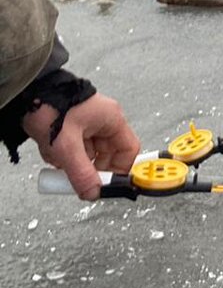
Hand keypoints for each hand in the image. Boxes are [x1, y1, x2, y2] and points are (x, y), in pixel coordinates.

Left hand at [22, 94, 139, 199]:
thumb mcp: (67, 146)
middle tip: (76, 177)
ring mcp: (88, 124)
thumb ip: (82, 173)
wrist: (28, 94)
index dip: (119, 170)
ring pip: (87, 155)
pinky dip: (62, 155)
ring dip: (72, 162)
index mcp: (111, 119)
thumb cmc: (51, 107)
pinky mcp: (74, 127)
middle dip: (89, 168)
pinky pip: (74, 150)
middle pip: (106, 156)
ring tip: (56, 155)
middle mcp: (103, 121)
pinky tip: (51, 150)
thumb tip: (93, 193)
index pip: (128, 150)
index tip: (105, 184)